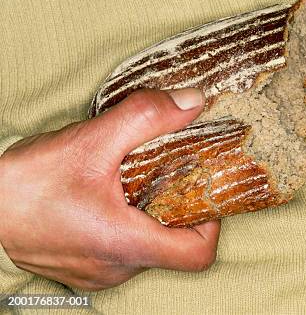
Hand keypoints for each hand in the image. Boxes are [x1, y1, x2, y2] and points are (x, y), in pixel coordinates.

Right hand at [0, 88, 219, 290]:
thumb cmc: (25, 185)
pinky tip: (112, 193)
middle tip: (169, 171)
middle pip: (175, 244)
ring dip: (151, 211)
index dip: (211, 220)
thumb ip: (146, 118)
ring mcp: (99, 271)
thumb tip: (192, 102)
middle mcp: (116, 267)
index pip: (198, 252)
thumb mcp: (90, 141)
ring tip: (137, 178)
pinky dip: (127, 221)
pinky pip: (121, 247)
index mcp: (125, 244)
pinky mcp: (83, 266)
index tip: (201, 188)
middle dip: (179, 205)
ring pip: (148, 245)